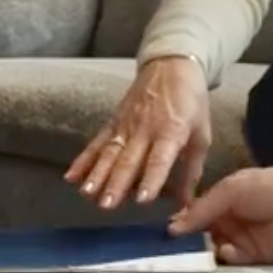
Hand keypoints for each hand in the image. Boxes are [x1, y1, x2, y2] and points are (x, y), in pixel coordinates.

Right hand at [65, 56, 212, 208]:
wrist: (171, 65)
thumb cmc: (191, 103)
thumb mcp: (201, 135)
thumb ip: (191, 172)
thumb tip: (186, 207)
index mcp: (171, 131)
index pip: (159, 158)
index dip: (151, 179)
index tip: (142, 200)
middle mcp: (145, 129)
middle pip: (129, 159)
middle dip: (116, 183)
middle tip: (106, 205)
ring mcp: (125, 124)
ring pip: (109, 152)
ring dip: (97, 174)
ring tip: (86, 193)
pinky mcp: (113, 122)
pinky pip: (97, 143)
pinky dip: (83, 160)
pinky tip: (71, 177)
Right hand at [168, 160, 272, 265]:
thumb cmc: (271, 187)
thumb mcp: (231, 190)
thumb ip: (202, 209)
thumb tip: (172, 227)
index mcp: (220, 200)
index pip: (192, 215)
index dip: (178, 223)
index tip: (158, 234)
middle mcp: (226, 221)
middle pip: (199, 236)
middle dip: (187, 243)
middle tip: (168, 250)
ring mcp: (239, 240)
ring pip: (212, 250)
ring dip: (204, 252)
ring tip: (195, 252)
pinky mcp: (252, 258)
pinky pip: (232, 261)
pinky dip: (226, 258)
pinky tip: (226, 250)